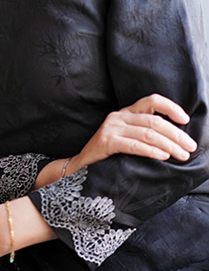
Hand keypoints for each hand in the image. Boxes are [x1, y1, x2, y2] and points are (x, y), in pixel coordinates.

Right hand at [34, 94, 197, 187]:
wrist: (79, 169)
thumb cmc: (108, 157)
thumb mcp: (127, 139)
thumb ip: (145, 134)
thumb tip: (176, 141)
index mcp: (126, 113)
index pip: (151, 101)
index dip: (171, 107)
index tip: (186, 119)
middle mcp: (118, 116)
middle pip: (154, 120)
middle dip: (176, 134)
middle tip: (190, 147)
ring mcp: (111, 128)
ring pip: (148, 132)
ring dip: (169, 144)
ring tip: (182, 155)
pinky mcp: (106, 142)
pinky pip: (134, 144)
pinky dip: (152, 150)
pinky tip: (163, 156)